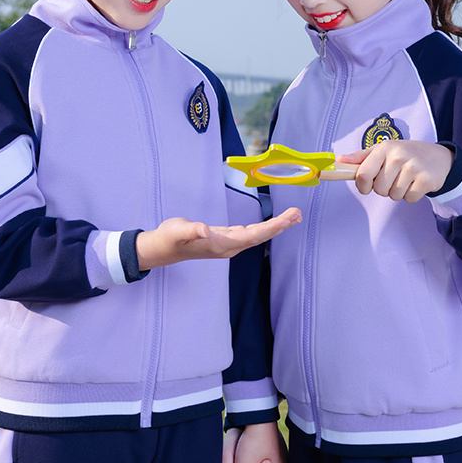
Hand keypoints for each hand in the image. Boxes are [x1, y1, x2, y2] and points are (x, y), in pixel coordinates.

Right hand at [136, 208, 300, 271]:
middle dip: (280, 226)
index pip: (253, 236)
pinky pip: (251, 233)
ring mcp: (228, 244)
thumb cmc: (170, 238)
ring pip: (257, 235)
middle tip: (298, 214)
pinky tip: (273, 223)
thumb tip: (205, 229)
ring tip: (292, 217)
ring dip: (275, 226)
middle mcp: (229, 247)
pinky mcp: (226, 239)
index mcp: (221, 244)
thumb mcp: (178, 230)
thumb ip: (192, 229)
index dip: (271, 228)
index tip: (287, 220)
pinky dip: (264, 227)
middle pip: (260, 236)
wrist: (163, 248)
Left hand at [337, 141, 453, 202]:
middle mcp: (398, 156)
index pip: (363, 175)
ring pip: (394, 195)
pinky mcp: (426, 179)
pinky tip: (415, 183)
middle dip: (384, 189)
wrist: (438, 156)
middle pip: (379, 189)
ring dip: (398, 192)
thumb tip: (339, 160)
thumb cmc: (405, 154)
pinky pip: (409, 199)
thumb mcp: (383, 150)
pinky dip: (411, 196)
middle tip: (393, 178)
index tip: (366, 186)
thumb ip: (360, 158)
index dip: (362, 186)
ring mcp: (414, 167)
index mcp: (384, 149)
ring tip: (406, 179)